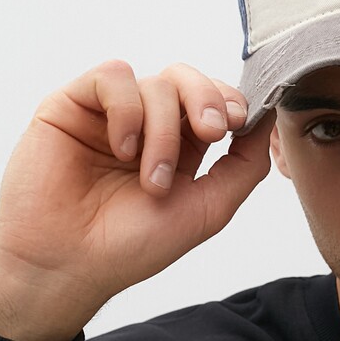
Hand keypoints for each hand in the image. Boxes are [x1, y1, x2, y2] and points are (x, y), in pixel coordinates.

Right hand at [0, 59, 274, 317]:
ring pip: (156, 83)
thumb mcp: (208, 210)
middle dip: (208, 100)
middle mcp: (146, 126)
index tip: (236, 123)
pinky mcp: (73, 104)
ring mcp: (110, 114)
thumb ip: (244, 165)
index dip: (230, 102)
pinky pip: (114, 76)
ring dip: (164, 132)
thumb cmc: (131, 246)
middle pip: (188, 79)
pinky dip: (128, 111)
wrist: (69, 264)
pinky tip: (122, 150)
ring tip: (150, 179)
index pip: (213, 101)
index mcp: (180, 148)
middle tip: (210, 134)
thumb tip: (270, 119)